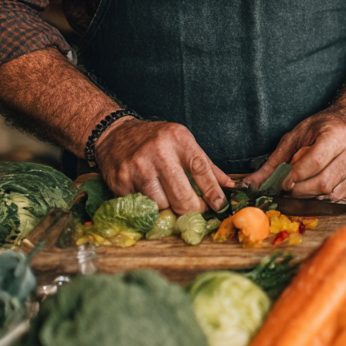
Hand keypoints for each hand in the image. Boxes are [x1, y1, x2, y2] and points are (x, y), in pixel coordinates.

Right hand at [94, 118, 234, 213]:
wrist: (115, 134)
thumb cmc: (155, 140)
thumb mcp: (183, 142)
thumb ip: (207, 165)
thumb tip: (230, 186)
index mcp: (178, 139)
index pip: (201, 169)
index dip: (213, 192)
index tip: (220, 205)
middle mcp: (158, 152)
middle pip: (182, 194)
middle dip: (193, 209)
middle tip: (197, 211)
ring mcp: (137, 167)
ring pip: (161, 204)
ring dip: (168, 207)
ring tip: (169, 199)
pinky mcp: (121, 180)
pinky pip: (141, 205)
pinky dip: (149, 206)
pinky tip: (150, 196)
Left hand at [244, 107, 345, 199]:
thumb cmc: (325, 126)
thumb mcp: (297, 135)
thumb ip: (274, 161)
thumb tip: (251, 184)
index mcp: (337, 135)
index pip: (314, 163)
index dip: (295, 176)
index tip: (282, 182)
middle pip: (322, 183)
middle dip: (299, 190)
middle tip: (287, 187)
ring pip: (329, 194)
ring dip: (308, 195)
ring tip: (300, 185)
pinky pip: (336, 198)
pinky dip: (320, 197)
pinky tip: (313, 187)